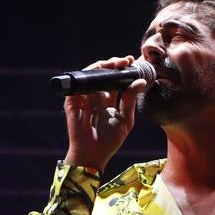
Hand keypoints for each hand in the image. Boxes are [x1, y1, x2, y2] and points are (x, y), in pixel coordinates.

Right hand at [63, 56, 148, 172]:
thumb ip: (130, 100)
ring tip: (115, 63)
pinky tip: (100, 70)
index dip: (123, 70)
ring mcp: (84, 97)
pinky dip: (89, 74)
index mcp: (109, 100)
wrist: (92, 154)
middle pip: (104, 74)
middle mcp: (96, 96)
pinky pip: (80, 83)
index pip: (116, 80)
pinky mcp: (73, 100)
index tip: (131, 61)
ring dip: (103, 66)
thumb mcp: (126, 119)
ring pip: (92, 75)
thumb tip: (140, 82)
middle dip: (114, 64)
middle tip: (124, 60)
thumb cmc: (109, 140)